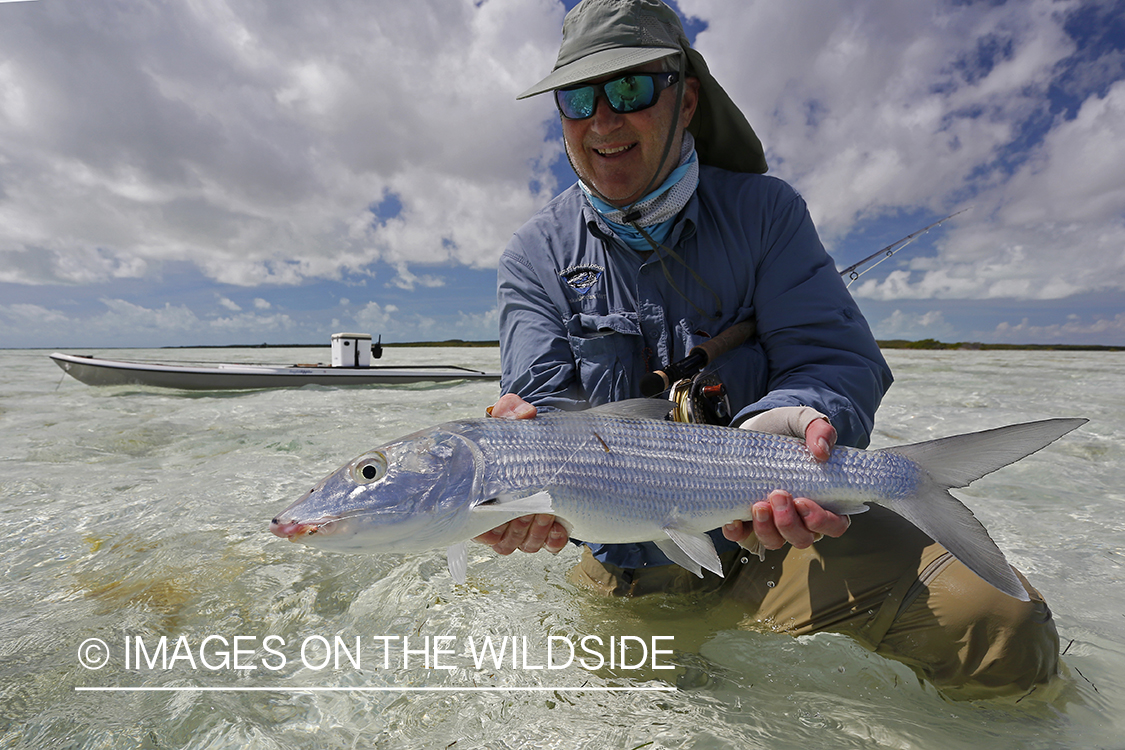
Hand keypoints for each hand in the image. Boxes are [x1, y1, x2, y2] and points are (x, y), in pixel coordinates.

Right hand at [473, 393, 569, 553]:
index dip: (489, 529)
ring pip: (525, 546)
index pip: (478, 530)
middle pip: (504, 542)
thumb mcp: (513, 418)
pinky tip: (559, 525)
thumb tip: (524, 413)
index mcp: (484, 497)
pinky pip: (549, 546)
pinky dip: (554, 539)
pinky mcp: (549, 527)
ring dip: (535, 534)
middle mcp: (503, 516)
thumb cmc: (520, 433)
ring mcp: (526, 524)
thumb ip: (512, 411)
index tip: (504, 511)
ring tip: (546, 512)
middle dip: (518, 528)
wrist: (545, 440)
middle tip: (531, 508)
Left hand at [724, 408, 849, 550]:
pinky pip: (743, 537)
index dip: (822, 521)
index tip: (804, 502)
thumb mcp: (802, 420)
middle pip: (803, 538)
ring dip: (767, 529)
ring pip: (775, 542)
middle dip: (790, 523)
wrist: (752, 427)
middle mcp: (800, 516)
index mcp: (824, 499)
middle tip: (778, 494)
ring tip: (758, 504)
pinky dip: (738, 533)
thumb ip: (818, 428)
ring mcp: (773, 521)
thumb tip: (822, 449)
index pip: (834, 525)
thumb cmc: (784, 429)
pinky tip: (733, 521)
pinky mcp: (747, 521)